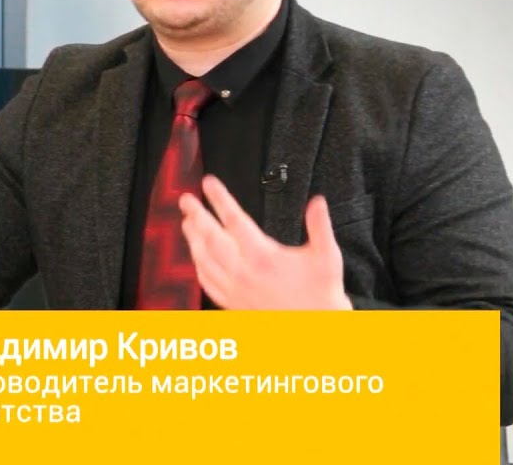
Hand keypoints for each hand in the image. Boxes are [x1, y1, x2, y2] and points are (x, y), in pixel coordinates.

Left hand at [179, 175, 351, 309]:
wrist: (316, 329)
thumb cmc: (321, 294)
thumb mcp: (326, 256)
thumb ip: (319, 225)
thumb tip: (317, 201)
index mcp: (263, 256)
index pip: (234, 219)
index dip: (219, 198)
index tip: (209, 183)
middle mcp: (244, 272)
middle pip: (210, 237)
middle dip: (195, 214)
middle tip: (186, 199)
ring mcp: (235, 289)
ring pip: (203, 259)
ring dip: (192, 238)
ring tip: (186, 222)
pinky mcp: (232, 304)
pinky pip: (206, 282)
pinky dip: (198, 265)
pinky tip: (196, 257)